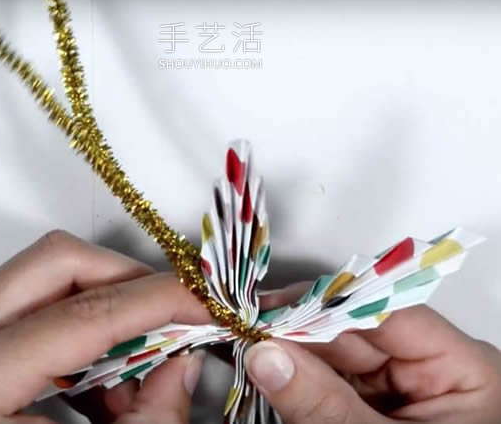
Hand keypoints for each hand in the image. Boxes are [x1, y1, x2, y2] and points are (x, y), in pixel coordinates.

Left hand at [0, 230, 206, 423]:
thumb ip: (150, 421)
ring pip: (43, 272)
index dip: (162, 300)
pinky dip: (77, 322)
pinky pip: (29, 302)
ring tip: (135, 359)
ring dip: (104, 300)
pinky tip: (97, 378)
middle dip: (130, 279)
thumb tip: (182, 366)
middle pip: (60, 262)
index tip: (203, 304)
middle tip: (171, 314)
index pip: (91, 312)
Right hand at [247, 286, 500, 423]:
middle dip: (300, 332)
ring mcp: (405, 389)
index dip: (325, 306)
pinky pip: (336, 382)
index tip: (270, 309)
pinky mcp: (379, 407)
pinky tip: (272, 370)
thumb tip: (265, 355)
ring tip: (251, 346)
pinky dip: (303, 379)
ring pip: (340, 357)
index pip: (387, 315)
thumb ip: (324, 403)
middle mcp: (433, 369)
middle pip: (358, 333)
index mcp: (464, 369)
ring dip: (295, 354)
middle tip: (248, 329)